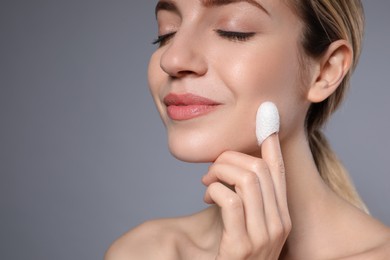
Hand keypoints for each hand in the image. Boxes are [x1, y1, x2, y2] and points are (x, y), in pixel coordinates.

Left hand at [202, 134, 290, 259]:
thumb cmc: (235, 252)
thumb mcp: (249, 223)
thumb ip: (248, 199)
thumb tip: (233, 165)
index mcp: (282, 216)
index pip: (279, 170)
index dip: (271, 142)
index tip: (265, 114)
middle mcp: (279, 225)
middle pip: (259, 169)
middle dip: (230, 158)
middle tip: (212, 169)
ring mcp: (262, 237)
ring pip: (247, 180)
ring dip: (220, 171)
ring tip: (207, 181)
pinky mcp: (241, 246)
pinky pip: (230, 201)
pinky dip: (214, 190)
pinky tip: (206, 198)